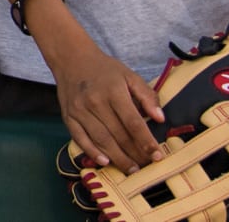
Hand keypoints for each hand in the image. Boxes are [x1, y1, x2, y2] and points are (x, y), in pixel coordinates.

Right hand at [46, 39, 165, 172]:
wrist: (71, 59)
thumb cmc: (104, 69)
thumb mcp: (130, 75)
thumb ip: (147, 96)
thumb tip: (160, 118)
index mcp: (113, 91)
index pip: (133, 122)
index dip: (146, 141)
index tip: (158, 156)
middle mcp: (94, 102)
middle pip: (118, 134)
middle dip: (134, 154)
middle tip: (147, 166)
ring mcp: (79, 110)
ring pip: (100, 140)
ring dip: (117, 158)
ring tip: (131, 169)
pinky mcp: (67, 116)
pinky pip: (79, 138)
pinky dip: (92, 152)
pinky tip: (105, 161)